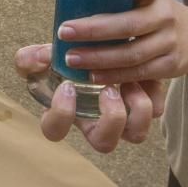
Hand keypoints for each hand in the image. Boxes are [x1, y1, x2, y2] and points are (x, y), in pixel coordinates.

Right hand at [14, 43, 164, 152]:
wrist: (103, 43)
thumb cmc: (71, 55)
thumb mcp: (46, 54)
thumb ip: (32, 57)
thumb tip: (42, 57)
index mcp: (67, 112)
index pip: (54, 130)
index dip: (60, 114)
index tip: (67, 86)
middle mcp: (95, 121)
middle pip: (103, 143)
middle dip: (109, 120)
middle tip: (108, 90)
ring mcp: (123, 117)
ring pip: (136, 134)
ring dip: (136, 110)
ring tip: (132, 81)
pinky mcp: (146, 104)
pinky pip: (155, 111)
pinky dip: (153, 93)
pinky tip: (143, 71)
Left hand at [57, 0, 187, 85]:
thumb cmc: (155, 13)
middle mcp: (165, 15)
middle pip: (129, 24)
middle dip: (94, 29)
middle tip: (64, 30)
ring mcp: (169, 42)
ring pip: (131, 53)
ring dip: (98, 57)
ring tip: (71, 57)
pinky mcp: (169, 66)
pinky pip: (138, 73)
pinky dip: (112, 75)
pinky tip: (91, 75)